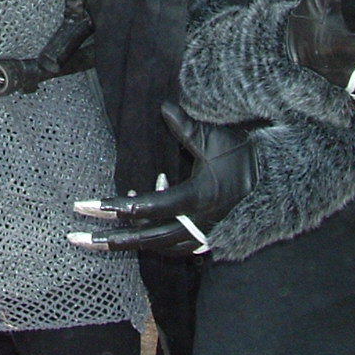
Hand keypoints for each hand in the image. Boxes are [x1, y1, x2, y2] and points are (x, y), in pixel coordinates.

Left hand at [69, 103, 255, 255]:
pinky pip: (171, 249)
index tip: (88, 207)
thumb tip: (162, 106)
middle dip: (108, 240)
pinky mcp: (207, 242)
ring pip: (157, 248)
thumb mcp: (218, 139)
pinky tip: (130, 236)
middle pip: (145, 239)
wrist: (279, 183)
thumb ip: (186, 127)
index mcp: (198, 197)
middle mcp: (198, 223)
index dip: (115, 207)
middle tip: (74, 238)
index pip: (148, 207)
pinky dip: (150, 243)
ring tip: (93, 242)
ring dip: (125, 245)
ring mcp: (203, 237)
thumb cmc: (247, 156)